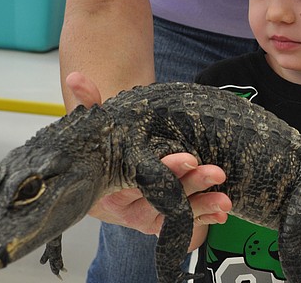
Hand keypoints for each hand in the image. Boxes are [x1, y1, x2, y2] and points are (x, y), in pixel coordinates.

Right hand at [64, 72, 232, 235]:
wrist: (106, 176)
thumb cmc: (107, 149)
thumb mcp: (99, 128)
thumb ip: (90, 104)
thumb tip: (75, 78)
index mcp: (113, 183)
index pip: (142, 177)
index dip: (167, 168)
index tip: (189, 157)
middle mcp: (129, 204)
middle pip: (163, 195)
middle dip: (191, 184)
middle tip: (216, 172)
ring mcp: (146, 215)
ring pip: (176, 212)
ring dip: (202, 205)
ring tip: (225, 200)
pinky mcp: (161, 222)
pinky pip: (184, 222)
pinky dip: (204, 217)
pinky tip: (222, 213)